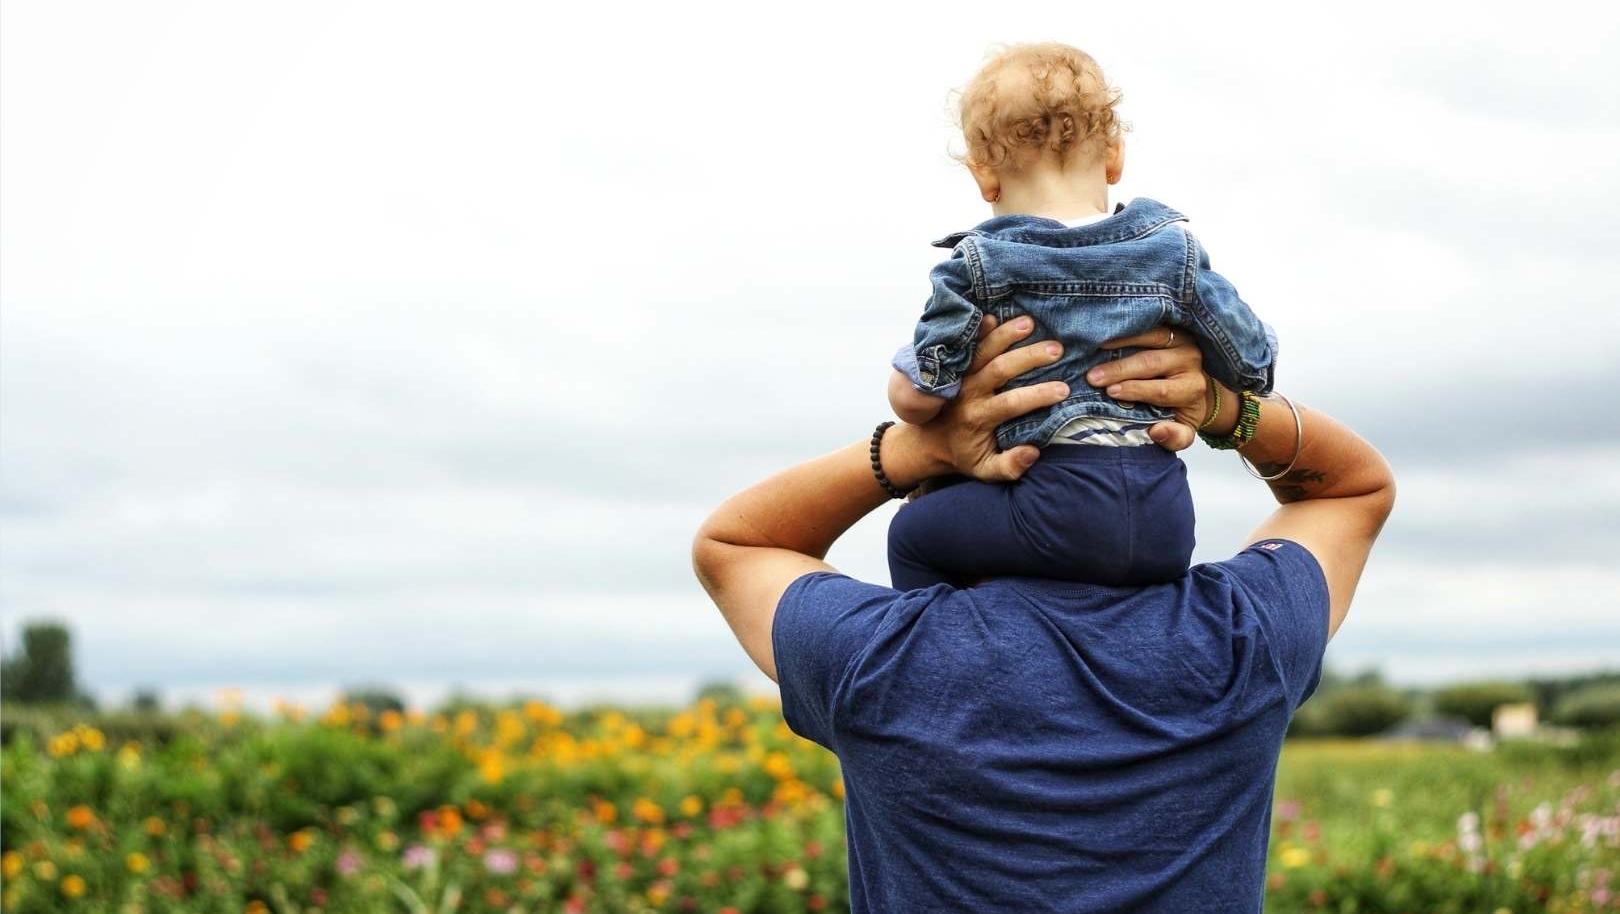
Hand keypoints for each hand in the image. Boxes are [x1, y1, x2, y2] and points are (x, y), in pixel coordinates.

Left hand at [907, 315, 1068, 481]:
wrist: (926, 442)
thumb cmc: (964, 455)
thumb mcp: (985, 470)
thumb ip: (1009, 466)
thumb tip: (1033, 452)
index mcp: (979, 417)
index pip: (1012, 403)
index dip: (1038, 395)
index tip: (1064, 389)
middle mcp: (969, 393)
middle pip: (1000, 369)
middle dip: (1029, 357)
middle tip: (1057, 349)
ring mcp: (960, 376)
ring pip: (983, 351)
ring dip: (1005, 335)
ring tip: (1030, 322)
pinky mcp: (955, 366)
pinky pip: (965, 345)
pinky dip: (978, 330)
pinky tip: (993, 315)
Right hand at [1086, 326, 1217, 451]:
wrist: (1197, 384)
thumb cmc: (1181, 409)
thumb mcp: (1184, 430)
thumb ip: (1175, 437)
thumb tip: (1156, 431)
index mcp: (1192, 388)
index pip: (1162, 390)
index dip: (1135, 390)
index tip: (1110, 392)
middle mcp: (1191, 360)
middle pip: (1152, 362)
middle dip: (1120, 369)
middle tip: (1093, 376)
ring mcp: (1182, 339)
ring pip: (1151, 336)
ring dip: (1121, 342)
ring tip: (1095, 348)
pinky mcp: (1173, 325)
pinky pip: (1149, 323)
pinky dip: (1127, 327)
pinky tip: (1106, 331)